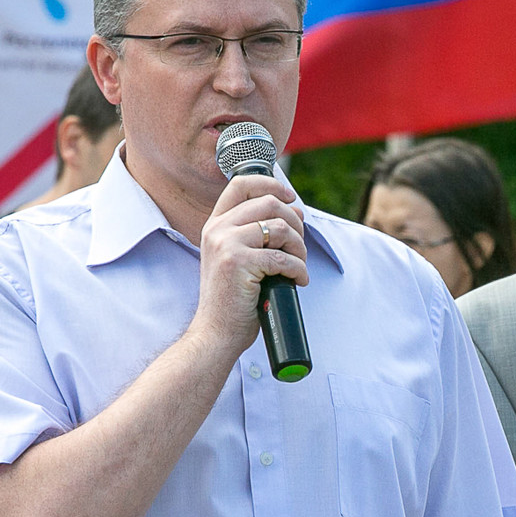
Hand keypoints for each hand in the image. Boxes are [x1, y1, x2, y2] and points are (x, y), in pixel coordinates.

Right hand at [190, 173, 307, 355]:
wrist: (216, 332)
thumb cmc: (233, 299)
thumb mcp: (241, 257)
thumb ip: (260, 231)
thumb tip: (296, 210)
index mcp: (216, 225)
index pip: (242, 184)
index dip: (272, 184)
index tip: (291, 199)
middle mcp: (217, 230)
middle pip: (270, 203)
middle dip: (295, 224)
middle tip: (298, 248)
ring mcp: (226, 244)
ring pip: (280, 228)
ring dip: (299, 248)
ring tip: (297, 266)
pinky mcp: (238, 263)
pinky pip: (283, 257)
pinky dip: (298, 270)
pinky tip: (297, 281)